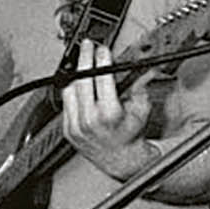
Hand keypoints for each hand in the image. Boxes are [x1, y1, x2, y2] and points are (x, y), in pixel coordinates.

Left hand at [59, 39, 160, 180]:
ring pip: (69, 90)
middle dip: (84, 58)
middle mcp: (89, 120)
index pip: (101, 78)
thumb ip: (141, 88)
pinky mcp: (68, 130)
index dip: (101, 59)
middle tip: (87, 47)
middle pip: (82, 80)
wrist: (121, 161)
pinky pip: (65, 104)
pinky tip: (77, 83)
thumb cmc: (131, 137)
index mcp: (108, 114)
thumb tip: (144, 69)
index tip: (102, 49)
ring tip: (82, 63)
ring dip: (75, 74)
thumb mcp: (142, 111)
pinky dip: (71, 91)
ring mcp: (76, 126)